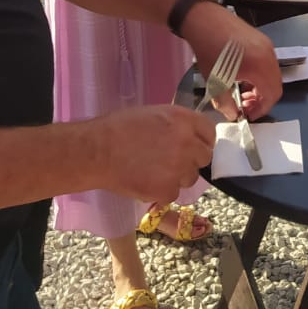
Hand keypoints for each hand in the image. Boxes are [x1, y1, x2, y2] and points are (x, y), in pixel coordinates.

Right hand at [96, 104, 215, 202]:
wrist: (97, 151)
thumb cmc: (118, 128)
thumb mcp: (154, 114)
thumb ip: (177, 124)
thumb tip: (189, 136)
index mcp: (184, 119)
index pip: (210, 133)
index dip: (201, 141)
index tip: (193, 146)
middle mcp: (188, 143)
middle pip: (204, 157)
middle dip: (191, 160)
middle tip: (171, 161)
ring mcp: (179, 168)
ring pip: (190, 178)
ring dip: (177, 177)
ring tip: (153, 171)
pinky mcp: (167, 190)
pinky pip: (173, 194)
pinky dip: (161, 192)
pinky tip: (145, 182)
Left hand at [184, 3, 281, 120]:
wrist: (204, 20)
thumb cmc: (208, 50)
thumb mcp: (214, 81)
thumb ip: (226, 103)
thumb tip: (233, 115)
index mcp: (260, 67)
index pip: (272, 95)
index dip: (262, 109)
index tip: (248, 115)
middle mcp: (269, 55)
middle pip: (275, 85)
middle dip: (262, 99)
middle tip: (245, 105)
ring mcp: (267, 45)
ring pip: (273, 74)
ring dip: (261, 87)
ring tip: (243, 91)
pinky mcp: (262, 39)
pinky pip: (268, 63)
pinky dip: (261, 74)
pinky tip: (244, 76)